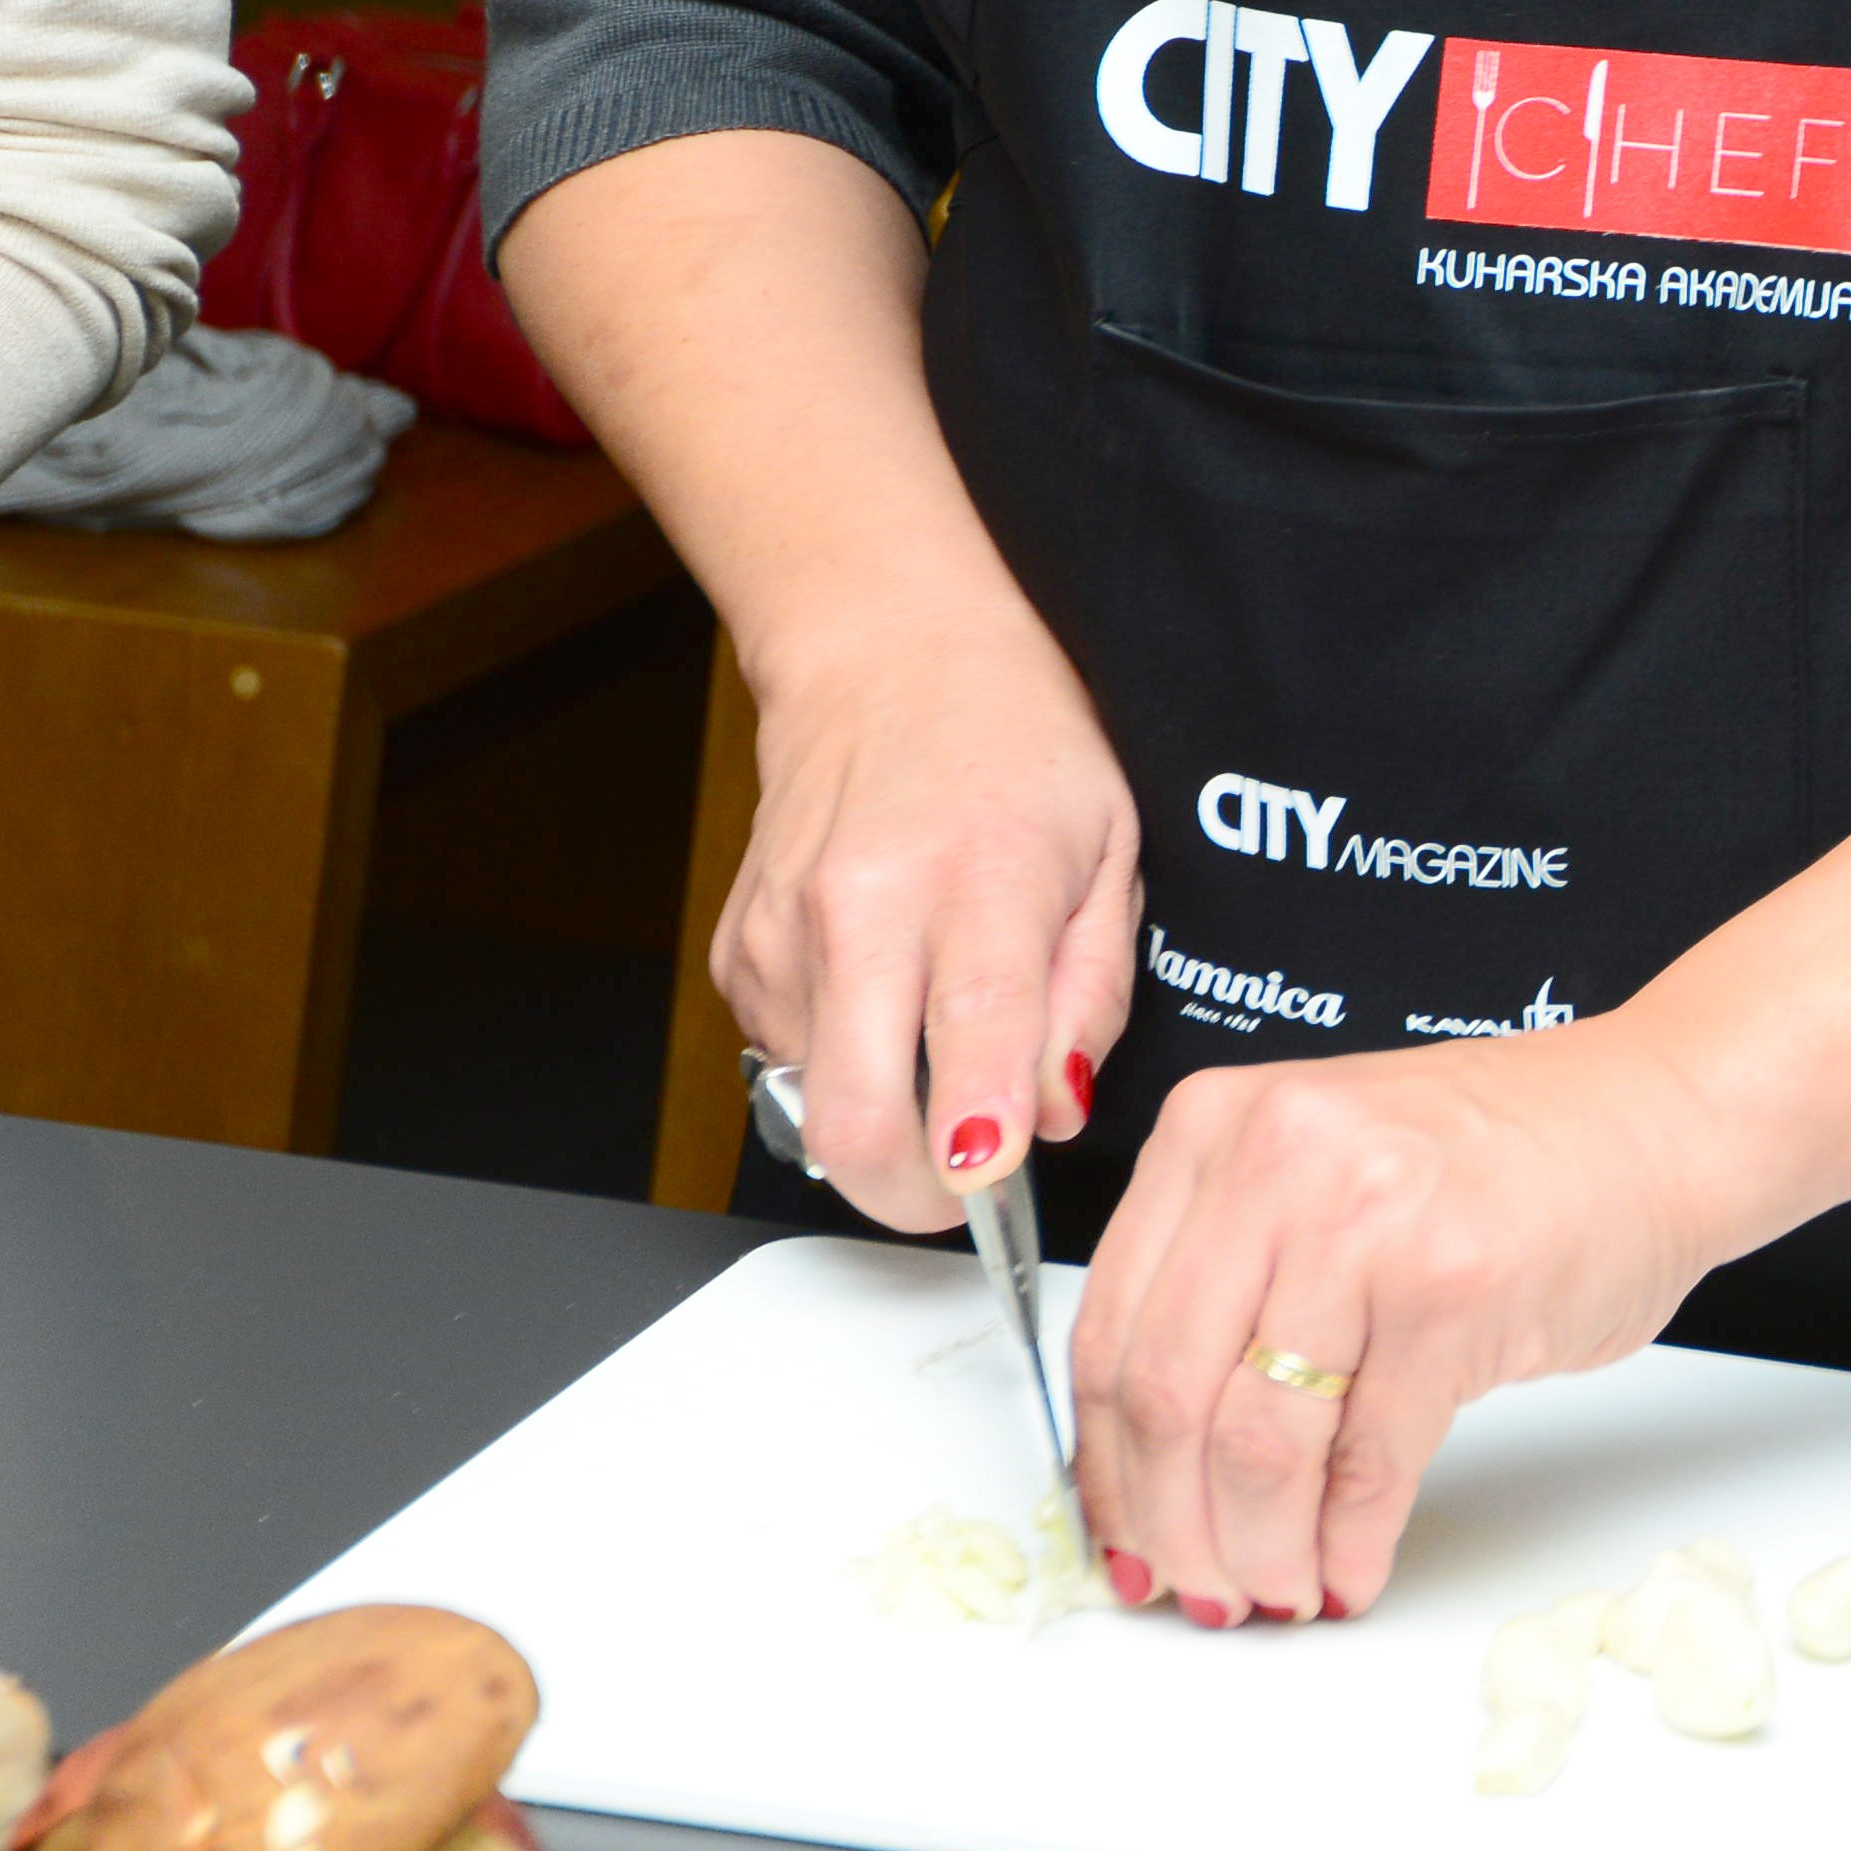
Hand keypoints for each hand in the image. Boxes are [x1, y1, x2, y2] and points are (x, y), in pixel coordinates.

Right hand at [723, 604, 1135, 1237]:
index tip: (994, 1188)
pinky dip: (841, 1064)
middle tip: (967, 1191)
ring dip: (880, 1120)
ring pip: (813, 1108)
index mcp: (981, 875)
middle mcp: (866, 906)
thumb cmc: (1014, 741)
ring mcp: (786, 933)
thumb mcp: (1112, 846)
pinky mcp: (737, 952)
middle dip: (911, 1196)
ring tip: (937, 1049)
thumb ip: (1094, 991)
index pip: (973, 1036)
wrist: (886, 654)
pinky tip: (885, 998)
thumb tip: (1057, 1111)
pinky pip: (788, 1060)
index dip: (979, 1142)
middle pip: (856, 1118)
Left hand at [1066, 1021, 1747, 1623]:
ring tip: (1279, 1586)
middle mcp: (1280, 1159)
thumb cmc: (1501, 1158)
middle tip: (1197, 1585)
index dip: (1105, 1467)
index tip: (1124, 1534)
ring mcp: (1370, 1222)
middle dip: (1175, 1526)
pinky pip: (1370, 1461)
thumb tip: (1150, 1462)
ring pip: (1259, 1444)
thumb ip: (1227, 1277)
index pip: (1106, 1333)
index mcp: (1218, 1126)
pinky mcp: (1454, 1293)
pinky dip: (1350, 1540)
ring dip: (1261, 1550)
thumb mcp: (1321, 1172)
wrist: (1663, 1118)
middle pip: (1166, 1397)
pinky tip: (1351, 1567)